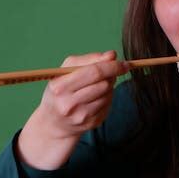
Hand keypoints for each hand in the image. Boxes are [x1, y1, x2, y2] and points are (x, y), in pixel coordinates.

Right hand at [17, 50, 127, 168]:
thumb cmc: (60, 91)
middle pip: (103, 84)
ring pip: (108, 94)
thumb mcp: (65, 71)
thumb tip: (111, 55)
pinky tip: (97, 97)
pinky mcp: (91, 123)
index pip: (94, 72)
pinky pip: (108, 105)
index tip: (124, 63)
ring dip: (109, 86)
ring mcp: (81, 115)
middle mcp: (69, 103)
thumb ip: (88, 60)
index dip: (112, 66)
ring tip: (99, 84)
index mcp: (60, 86)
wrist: (54, 122)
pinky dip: (107, 97)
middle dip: (114, 74)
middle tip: (118, 70)